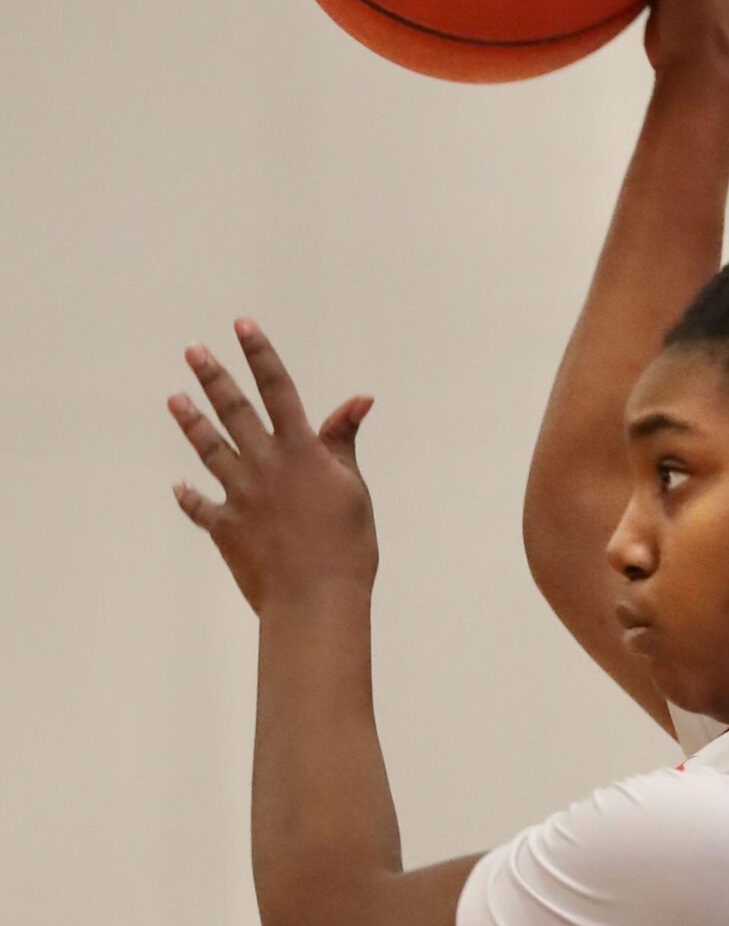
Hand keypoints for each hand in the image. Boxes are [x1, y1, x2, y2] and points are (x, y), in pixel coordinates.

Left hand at [169, 320, 376, 613]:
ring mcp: (240, 496)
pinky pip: (202, 507)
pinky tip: (179, 486)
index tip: (243, 325)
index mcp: (301, 453)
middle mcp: (265, 466)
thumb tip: (358, 399)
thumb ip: (343, 442)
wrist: (315, 600)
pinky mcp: (226, 528)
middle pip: (234, 411)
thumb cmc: (348, 547)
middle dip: (212, 377)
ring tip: (174, 399)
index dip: (261, 355)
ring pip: (210, 450)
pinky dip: (190, 497)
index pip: (279, 390)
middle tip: (193, 351)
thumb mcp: (353, 488)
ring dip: (191, 423)